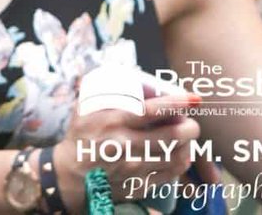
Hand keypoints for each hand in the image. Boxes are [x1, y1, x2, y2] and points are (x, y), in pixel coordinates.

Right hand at [53, 94, 201, 210]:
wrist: (68, 176)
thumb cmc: (80, 137)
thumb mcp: (86, 108)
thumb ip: (107, 90)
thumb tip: (131, 75)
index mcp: (115, 121)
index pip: (154, 111)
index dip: (178, 103)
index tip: (194, 99)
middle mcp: (126, 145)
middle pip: (172, 136)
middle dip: (190, 128)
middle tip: (191, 123)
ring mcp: (133, 169)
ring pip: (175, 157)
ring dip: (187, 147)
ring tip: (186, 141)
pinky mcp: (137, 185)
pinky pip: (169, 176)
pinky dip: (179, 165)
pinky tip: (179, 157)